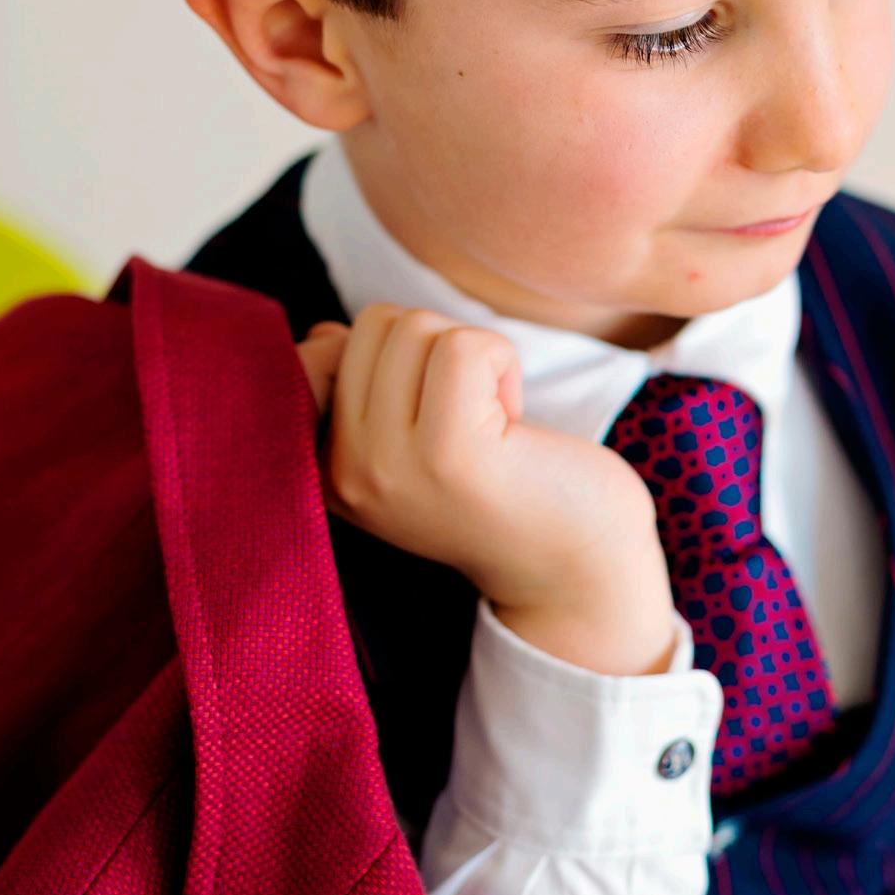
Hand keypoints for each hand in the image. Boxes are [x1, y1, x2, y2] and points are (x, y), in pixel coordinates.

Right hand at [294, 305, 678, 671]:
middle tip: (474, 414)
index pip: (320, 352)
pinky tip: (514, 420)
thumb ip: (363, 392)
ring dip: (476, 355)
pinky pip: (465, 346)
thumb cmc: (505, 489)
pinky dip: (504, 362)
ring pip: (417, 327)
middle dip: (439, 346)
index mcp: (328, 470)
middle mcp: (346, 472)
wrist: (575, 568)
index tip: (437, 407)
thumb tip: (325, 333)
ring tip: (494, 422)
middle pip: (376, 326)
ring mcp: (392, 464)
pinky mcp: (451, 451)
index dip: (393, 351)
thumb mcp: (408, 445)